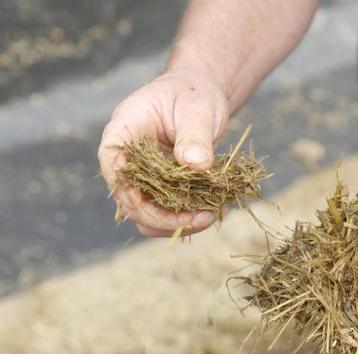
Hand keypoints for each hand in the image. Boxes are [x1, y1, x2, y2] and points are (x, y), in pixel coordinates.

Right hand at [98, 70, 229, 236]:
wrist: (200, 96)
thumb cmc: (192, 95)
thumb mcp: (196, 109)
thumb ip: (194, 135)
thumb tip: (196, 164)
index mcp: (122, 133)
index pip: (114, 169)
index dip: (135, 194)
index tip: (171, 207)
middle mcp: (125, 161)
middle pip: (130, 201)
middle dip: (165, 217)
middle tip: (205, 217)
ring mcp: (141, 178)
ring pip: (146, 216)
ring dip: (176, 223)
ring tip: (210, 216)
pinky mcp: (159, 190)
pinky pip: (165, 214)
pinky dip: (185, 218)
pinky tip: (210, 211)